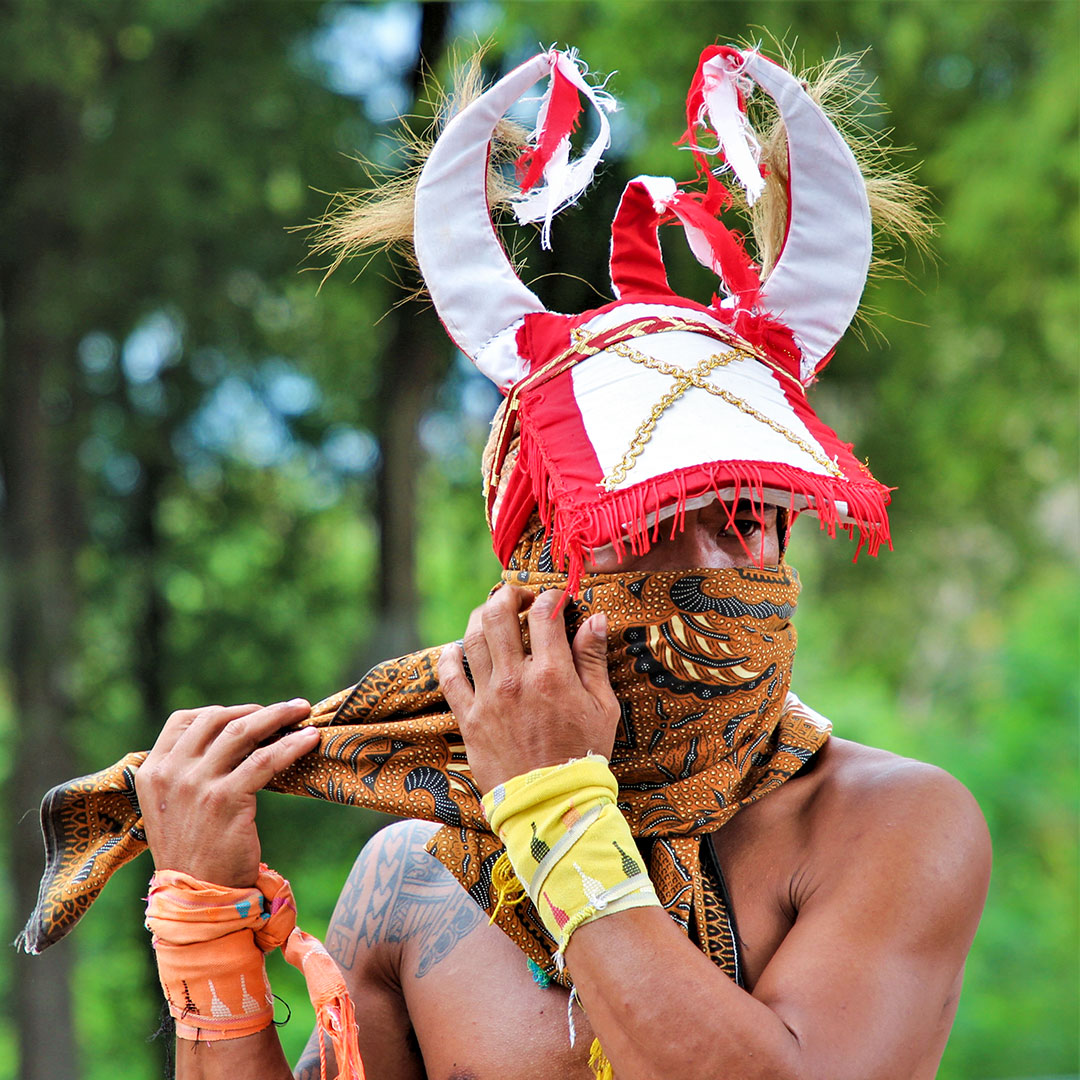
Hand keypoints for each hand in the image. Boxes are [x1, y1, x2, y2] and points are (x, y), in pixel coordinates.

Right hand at [135, 700, 319, 886]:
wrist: (197, 897)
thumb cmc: (195, 851)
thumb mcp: (176, 806)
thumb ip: (190, 771)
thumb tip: (235, 736)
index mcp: (153, 771)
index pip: (185, 720)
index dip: (222, 711)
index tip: (250, 714)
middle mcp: (170, 772)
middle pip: (218, 719)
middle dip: (257, 710)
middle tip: (287, 710)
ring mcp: (196, 784)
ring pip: (243, 730)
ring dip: (278, 715)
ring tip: (302, 711)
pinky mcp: (225, 798)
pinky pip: (265, 759)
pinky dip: (292, 745)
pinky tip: (310, 739)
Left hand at [438, 587, 619, 792]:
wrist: (552, 805)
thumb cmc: (583, 756)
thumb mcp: (602, 707)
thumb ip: (593, 660)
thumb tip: (595, 619)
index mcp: (552, 674)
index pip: (544, 613)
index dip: (551, 596)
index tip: (557, 599)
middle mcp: (516, 679)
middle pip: (499, 615)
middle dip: (509, 594)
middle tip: (520, 597)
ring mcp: (488, 698)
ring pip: (471, 638)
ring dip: (481, 617)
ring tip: (493, 616)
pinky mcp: (469, 718)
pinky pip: (449, 677)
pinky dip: (449, 657)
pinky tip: (456, 649)